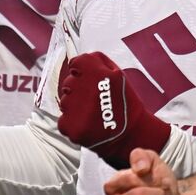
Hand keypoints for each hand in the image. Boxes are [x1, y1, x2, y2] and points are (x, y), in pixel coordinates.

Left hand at [57, 52, 170, 168]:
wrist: (132, 134)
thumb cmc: (125, 103)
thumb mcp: (119, 74)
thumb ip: (97, 61)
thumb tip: (79, 60)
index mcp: (97, 73)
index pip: (76, 63)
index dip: (80, 70)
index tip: (85, 78)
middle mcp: (85, 88)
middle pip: (69, 83)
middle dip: (78, 90)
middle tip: (92, 101)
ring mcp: (77, 108)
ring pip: (65, 102)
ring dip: (75, 107)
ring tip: (92, 114)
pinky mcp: (71, 127)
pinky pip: (63, 120)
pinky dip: (72, 123)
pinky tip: (87, 124)